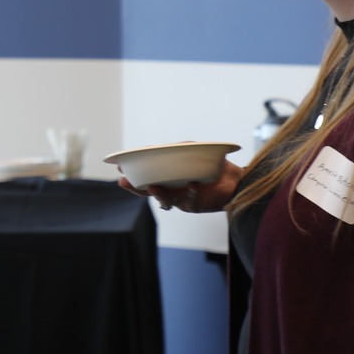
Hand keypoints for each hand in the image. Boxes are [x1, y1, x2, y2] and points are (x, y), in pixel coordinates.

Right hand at [118, 154, 243, 213]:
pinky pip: (190, 200)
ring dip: (158, 194)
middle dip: (135, 187)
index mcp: (168, 178)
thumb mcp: (192, 150)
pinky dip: (191, 192)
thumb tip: (156, 148)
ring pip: (165, 200)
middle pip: (148, 191)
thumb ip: (176, 148)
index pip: (146, 177)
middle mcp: (172, 190)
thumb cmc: (212, 164)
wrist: (235, 179)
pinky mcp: (196, 205)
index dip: (132, 174)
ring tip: (152, 188)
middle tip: (123, 181)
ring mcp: (182, 198)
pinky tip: (192, 185)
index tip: (119, 167)